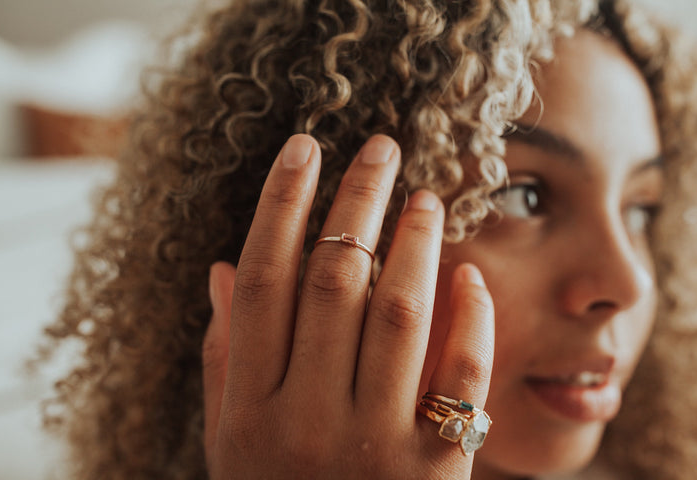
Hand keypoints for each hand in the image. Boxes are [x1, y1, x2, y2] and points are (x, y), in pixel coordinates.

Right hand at [202, 134, 494, 478]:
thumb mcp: (230, 440)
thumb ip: (224, 357)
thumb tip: (223, 270)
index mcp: (248, 408)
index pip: (263, 280)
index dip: (282, 205)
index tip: (304, 148)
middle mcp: (305, 421)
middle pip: (333, 282)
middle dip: (356, 202)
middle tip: (380, 148)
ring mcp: (373, 448)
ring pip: (398, 315)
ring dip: (414, 245)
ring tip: (426, 196)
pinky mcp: (434, 473)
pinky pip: (462, 381)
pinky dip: (472, 322)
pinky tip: (473, 275)